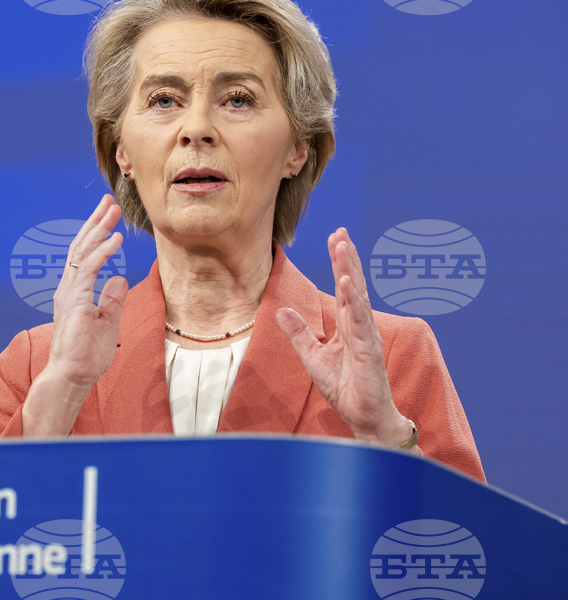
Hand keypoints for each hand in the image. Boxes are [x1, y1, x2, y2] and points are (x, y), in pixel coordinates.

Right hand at [46, 194, 128, 386]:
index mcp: (74, 291)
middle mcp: (68, 287)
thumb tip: (119, 278)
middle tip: (109, 202)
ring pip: (82, 252)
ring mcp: (69, 292)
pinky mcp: (74, 300)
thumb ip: (111, 299)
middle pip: (80, 246)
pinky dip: (102, 252)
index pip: (84, 255)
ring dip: (99, 229)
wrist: (72, 375)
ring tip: (112, 212)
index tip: (109, 217)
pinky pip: (88, 269)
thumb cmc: (87, 355)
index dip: (96, 233)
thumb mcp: (107, 321)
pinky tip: (115, 240)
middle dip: (96, 222)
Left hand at [275, 228, 412, 446]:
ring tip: (344, 246)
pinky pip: (360, 321)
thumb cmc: (344, 388)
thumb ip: (299, 333)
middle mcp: (359, 325)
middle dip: (346, 258)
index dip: (340, 262)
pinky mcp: (368, 351)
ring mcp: (366, 335)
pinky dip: (353, 301)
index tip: (335, 237)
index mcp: (348, 325)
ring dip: (350, 270)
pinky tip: (346, 283)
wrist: (363, 417)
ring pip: (357, 297)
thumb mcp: (312, 357)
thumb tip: (281, 310)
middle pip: (352, 284)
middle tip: (340, 231)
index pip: (343, 287)